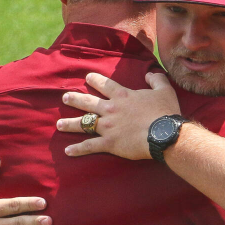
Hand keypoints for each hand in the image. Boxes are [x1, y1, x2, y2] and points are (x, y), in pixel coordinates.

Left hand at [56, 71, 180, 159]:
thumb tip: (149, 73)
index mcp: (122, 96)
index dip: (95, 79)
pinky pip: (90, 146)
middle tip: (65, 98)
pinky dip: (78, 149)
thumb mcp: (164, 90)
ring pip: (84, 123)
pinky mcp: (109, 143)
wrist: (164, 134)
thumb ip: (156, 79)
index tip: (87, 77)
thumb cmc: (165, 112)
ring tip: (59, 124)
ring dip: (70, 124)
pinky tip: (67, 151)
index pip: (104, 84)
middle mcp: (111, 109)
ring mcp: (107, 127)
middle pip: (87, 102)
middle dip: (75, 99)